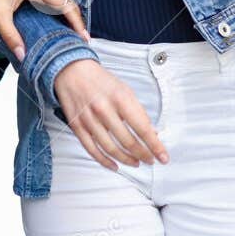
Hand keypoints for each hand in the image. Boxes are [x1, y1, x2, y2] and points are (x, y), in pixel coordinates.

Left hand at [0, 0, 86, 60]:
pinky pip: (56, 0)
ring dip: (71, 17)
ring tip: (76, 37)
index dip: (77, 23)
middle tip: (83, 43)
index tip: (85, 40)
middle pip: (69, 3)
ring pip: (64, 1)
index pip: (66, 5)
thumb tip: (22, 56)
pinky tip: (63, 27)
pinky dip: (62, 12)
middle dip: (77, 23)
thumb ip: (10, 35)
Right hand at [52, 58, 170, 169]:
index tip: (163, 157)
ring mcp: (89, 119)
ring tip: (136, 162)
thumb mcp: (125, 90)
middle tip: (150, 160)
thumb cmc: (100, 80)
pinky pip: (92, 149)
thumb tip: (151, 132)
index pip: (142, 129)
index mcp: (120, 99)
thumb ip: (138, 111)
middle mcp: (104, 110)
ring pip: (111, 148)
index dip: (155, 146)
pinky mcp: (77, 126)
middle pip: (128, 141)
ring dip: (127, 160)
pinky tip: (114, 165)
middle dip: (143, 155)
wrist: (71, 71)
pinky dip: (104, 161)